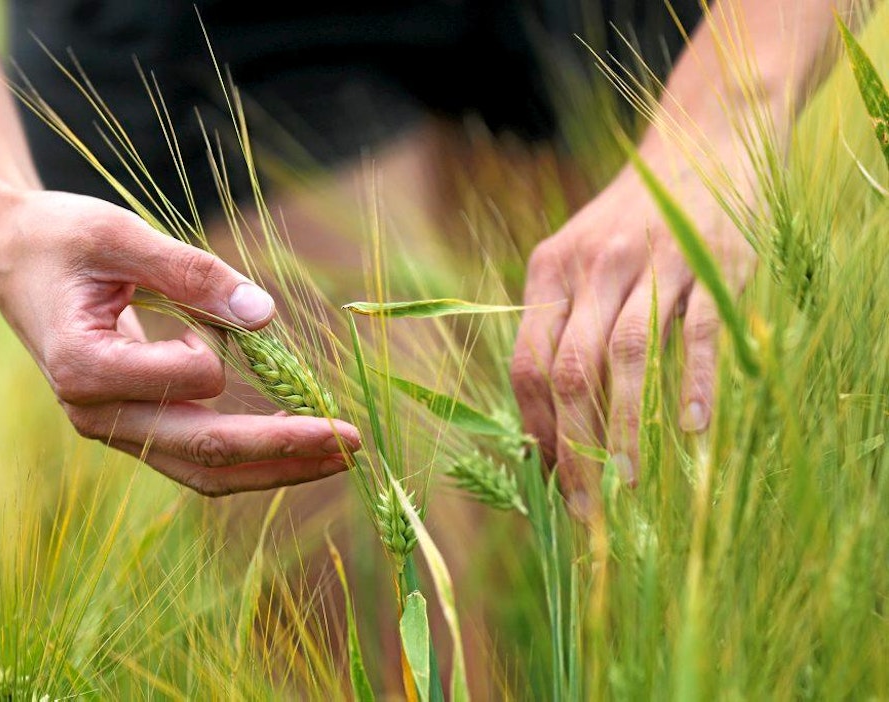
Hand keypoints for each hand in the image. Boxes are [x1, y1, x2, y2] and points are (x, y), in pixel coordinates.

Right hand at [0, 188, 359, 495]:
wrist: (9, 255)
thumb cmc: (60, 238)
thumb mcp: (121, 235)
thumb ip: (191, 273)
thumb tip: (265, 314)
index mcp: (84, 367)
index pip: (186, 382)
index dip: (225, 351)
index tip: (231, 312)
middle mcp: (94, 414)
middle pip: (204, 451)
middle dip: (285, 449)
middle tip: (353, 442)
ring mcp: (112, 429)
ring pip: (204, 470)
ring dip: (275, 467)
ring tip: (339, 456)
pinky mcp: (131, 426)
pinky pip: (196, 457)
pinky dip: (249, 456)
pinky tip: (298, 445)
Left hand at [510, 167, 754, 517]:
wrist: (700, 141)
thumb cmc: (631, 217)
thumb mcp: (576, 256)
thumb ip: (559, 320)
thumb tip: (545, 413)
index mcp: (549, 270)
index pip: (526, 362)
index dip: (533, 426)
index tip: (546, 476)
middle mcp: (593, 266)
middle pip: (568, 369)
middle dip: (570, 446)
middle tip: (581, 505)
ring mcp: (653, 263)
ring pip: (626, 356)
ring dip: (624, 427)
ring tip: (624, 484)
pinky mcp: (709, 264)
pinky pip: (697, 332)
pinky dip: (693, 383)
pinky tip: (693, 430)